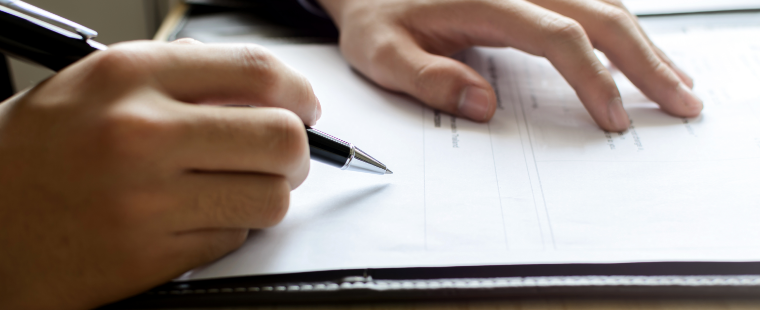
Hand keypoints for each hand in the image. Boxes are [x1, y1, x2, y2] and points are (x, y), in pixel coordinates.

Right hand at [0, 40, 318, 309]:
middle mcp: (140, 132)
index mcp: (130, 76)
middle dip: (297, 152)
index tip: (306, 107)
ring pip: (270, 199)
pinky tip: (192, 220)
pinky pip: (231, 240)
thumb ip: (183, 78)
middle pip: (281, 138)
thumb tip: (265, 91)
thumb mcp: (99, 86)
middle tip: (283, 158)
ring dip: (267, 196)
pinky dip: (226, 231)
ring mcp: (145, 200)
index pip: (257, 72)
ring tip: (235, 191)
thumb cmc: (40, 151)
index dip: (300, 92)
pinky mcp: (147, 256)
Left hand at [317, 0, 701, 130]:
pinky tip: (639, 52)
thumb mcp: (382, 53)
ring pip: (605, 3)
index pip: (556, 35)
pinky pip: (591, 0)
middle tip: (681, 101)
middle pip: (600, 13)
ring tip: (676, 81)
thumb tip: (484, 106)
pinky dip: (623, 27)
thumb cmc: (377, 17)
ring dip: (643, 43)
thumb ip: (427, 79)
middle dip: (645, 60)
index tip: (614, 116)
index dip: (592, 76)